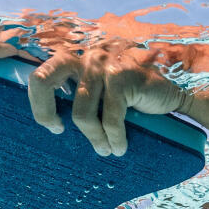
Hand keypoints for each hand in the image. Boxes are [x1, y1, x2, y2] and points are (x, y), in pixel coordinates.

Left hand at [19, 40, 189, 156]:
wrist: (171, 95)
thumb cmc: (132, 99)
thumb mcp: (100, 95)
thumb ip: (79, 99)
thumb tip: (52, 124)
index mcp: (75, 60)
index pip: (40, 75)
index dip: (37, 104)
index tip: (54, 127)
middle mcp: (85, 58)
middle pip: (43, 80)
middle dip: (44, 111)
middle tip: (57, 131)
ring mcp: (103, 65)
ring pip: (82, 112)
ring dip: (94, 138)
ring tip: (105, 150)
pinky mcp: (122, 77)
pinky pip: (110, 119)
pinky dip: (115, 138)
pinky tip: (120, 147)